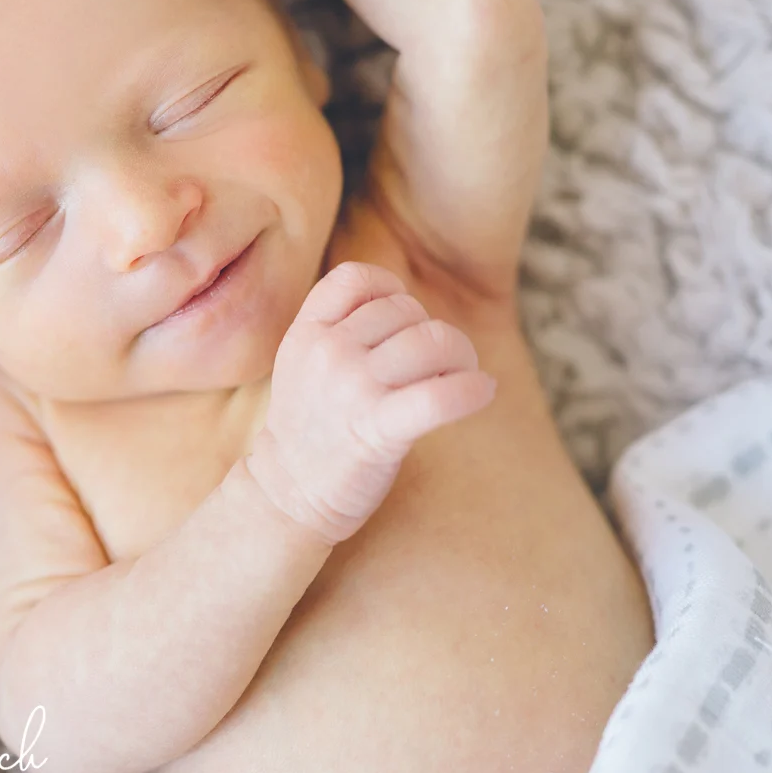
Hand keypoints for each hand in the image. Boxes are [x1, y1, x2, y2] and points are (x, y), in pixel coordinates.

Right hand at [245, 261, 496, 544]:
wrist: (288, 493)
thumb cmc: (310, 427)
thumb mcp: (302, 362)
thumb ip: (339, 326)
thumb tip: (407, 305)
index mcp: (307, 332)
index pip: (357, 279)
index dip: (391, 291)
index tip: (405, 321)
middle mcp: (328, 352)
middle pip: (407, 311)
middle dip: (433, 333)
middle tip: (441, 364)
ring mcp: (352, 389)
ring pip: (432, 342)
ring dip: (460, 357)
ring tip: (462, 377)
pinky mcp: (377, 429)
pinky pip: (438, 396)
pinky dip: (471, 389)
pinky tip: (483, 391)